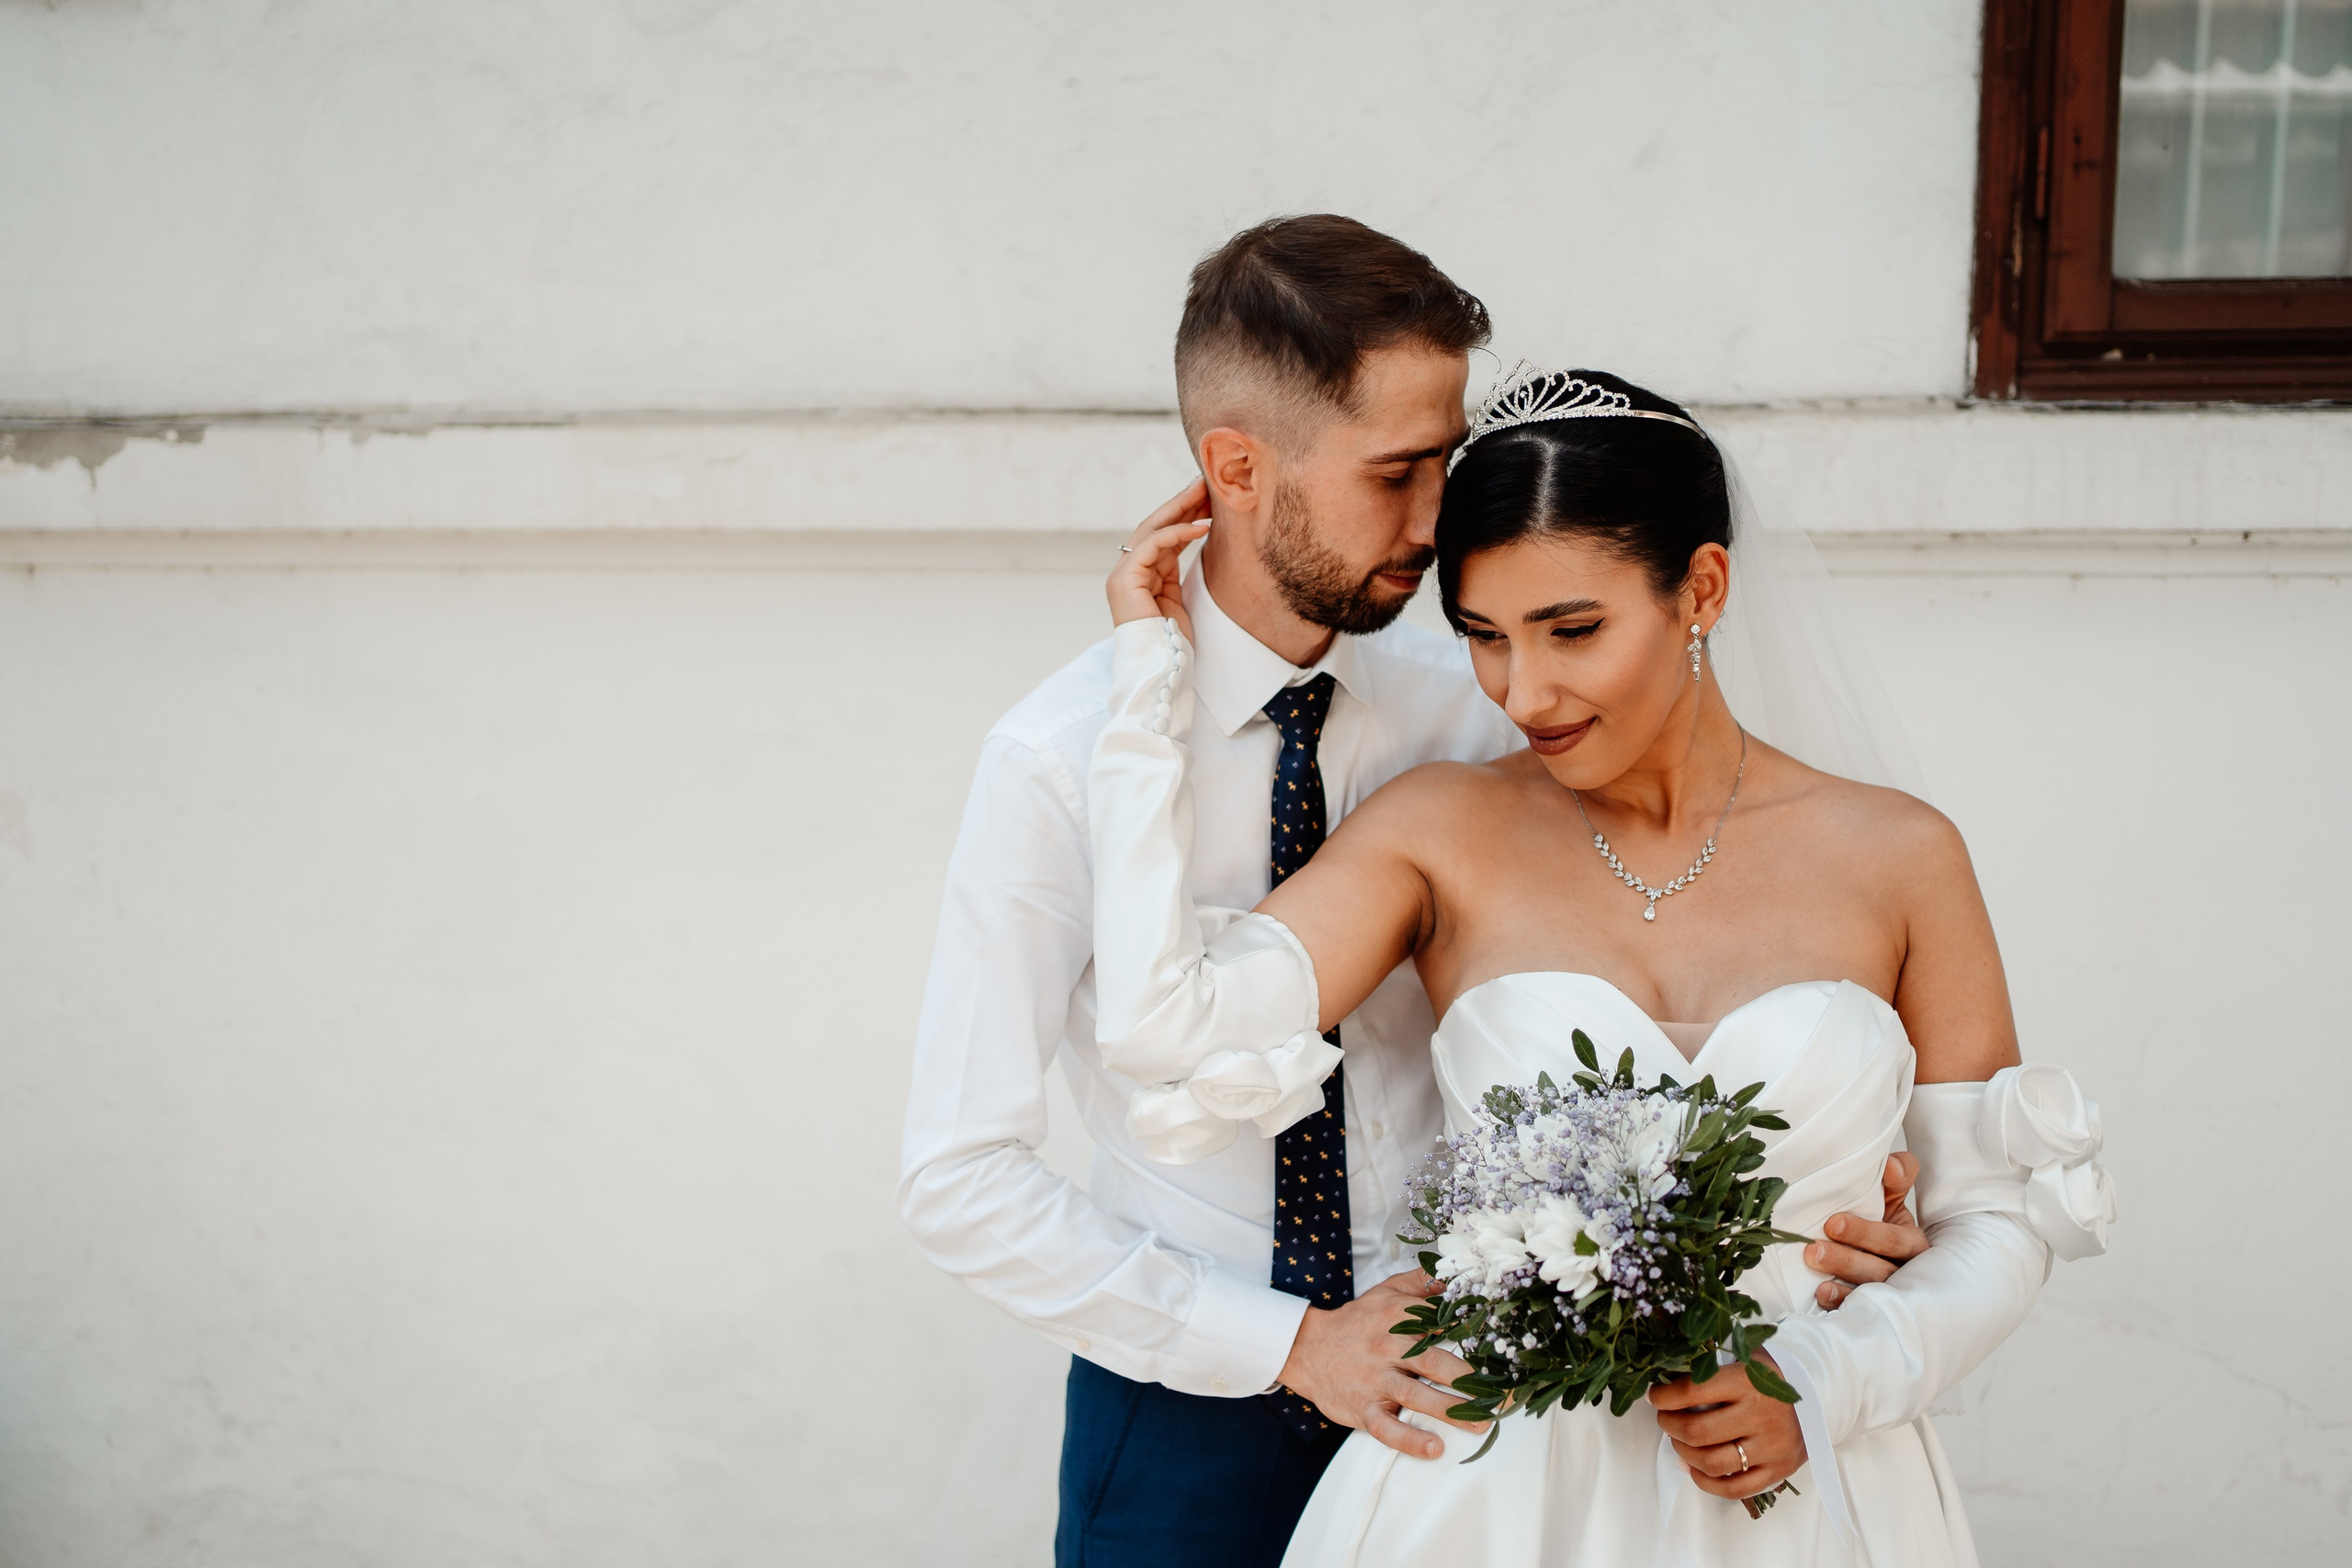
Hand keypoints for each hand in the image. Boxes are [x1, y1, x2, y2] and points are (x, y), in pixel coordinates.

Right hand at [1108, 478, 1211, 637]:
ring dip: (1181, 509)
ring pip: (1152, 530)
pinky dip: (1177, 533)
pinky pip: (1153, 545)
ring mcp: (1123, 574)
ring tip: (1205, 494)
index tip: (1207, 499)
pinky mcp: (1125, 579)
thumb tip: (1196, 539)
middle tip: (1205, 482)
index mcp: (1141, 575)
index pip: (1162, 536)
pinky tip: (1202, 526)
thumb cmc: (1173, 641)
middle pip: (1155, 527)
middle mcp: (1128, 571)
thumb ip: (1177, 569)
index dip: (1184, 515)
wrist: (1161, 667)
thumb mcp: (1179, 596)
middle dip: (1181, 503)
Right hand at [1276, 1269, 1486, 1459]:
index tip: (1502, 1352)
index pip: (1441, 1325)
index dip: (1473, 1337)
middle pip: (1433, 1362)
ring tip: (1482, 1423)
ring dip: (1451, 1411)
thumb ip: (1423, 1283)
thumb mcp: (1386, 1293)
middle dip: (1471, 1380)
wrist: (1306, 1348)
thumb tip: (1459, 1273)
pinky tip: (1434, 1448)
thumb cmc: (1356, 1322)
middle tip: (1504, 1396)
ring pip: (1415, 1396)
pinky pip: (1387, 1427)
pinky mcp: (1362, 1408)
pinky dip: (1410, 1440)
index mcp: (1396, 1318)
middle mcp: (1387, 1348)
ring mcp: (1374, 1380)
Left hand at [1648, 1354, 1804, 1500]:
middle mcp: (1761, 1415)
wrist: (1819, 1396)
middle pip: (1697, 1432)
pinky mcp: (1778, 1471)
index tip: (1655, 1396)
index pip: (1693, 1391)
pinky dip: (1704, 1482)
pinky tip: (1692, 1467)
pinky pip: (1733, 1489)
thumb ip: (1709, 1359)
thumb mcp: (1744, 1355)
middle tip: (1665, 1419)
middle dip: (1669, 1426)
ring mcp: (1771, 1447)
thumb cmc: (1768, 1375)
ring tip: (1679, 1441)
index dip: (1664, 1396)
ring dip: (1683, 1453)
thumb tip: (1665, 1367)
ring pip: (1711, 1463)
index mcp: (1748, 1381)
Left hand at [1809, 1151, 1927, 1308]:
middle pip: (1889, 1250)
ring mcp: (1888, 1288)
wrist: (1863, 1264)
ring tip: (1815, 1254)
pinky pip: (1857, 1305)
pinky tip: (1822, 1291)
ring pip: (1873, 1278)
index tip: (1868, 1193)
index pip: (1904, 1224)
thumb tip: (1892, 1166)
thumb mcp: (1888, 1200)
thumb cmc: (1875, 1225)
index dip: (1888, 1213)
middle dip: (1861, 1237)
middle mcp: (1905, 1265)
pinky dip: (1840, 1298)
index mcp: (1910, 1240)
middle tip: (1830, 1225)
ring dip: (1844, 1265)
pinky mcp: (1869, 1305)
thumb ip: (1894, 1177)